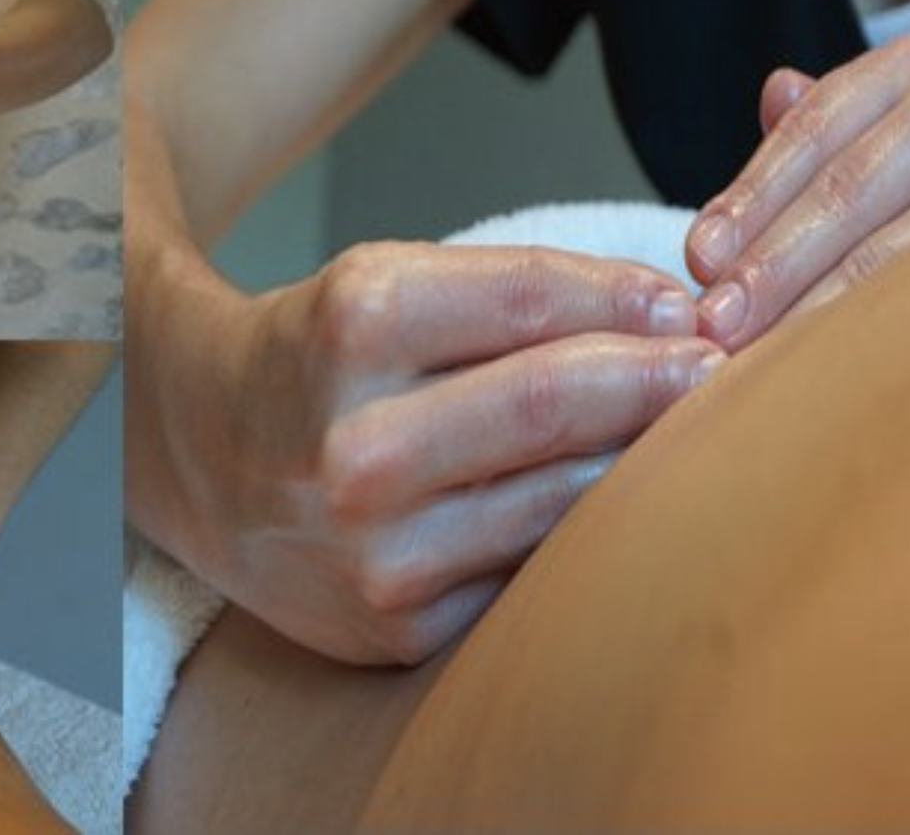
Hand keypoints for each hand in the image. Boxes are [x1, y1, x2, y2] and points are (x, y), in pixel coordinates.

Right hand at [129, 243, 722, 664]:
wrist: (193, 456)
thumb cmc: (313, 361)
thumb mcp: (386, 284)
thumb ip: (520, 292)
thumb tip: (675, 316)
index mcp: (350, 330)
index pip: (535, 301)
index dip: (634, 297)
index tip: (686, 306)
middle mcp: (355, 446)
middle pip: (558, 402)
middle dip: (662, 378)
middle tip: (716, 367)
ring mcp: (374, 549)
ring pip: (565, 498)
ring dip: (642, 461)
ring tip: (676, 430)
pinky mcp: (397, 627)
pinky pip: (533, 573)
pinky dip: (582, 535)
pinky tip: (596, 503)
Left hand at [687, 36, 909, 349]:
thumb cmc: (893, 181)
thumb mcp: (842, 141)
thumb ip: (801, 135)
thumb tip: (778, 89)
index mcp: (896, 69)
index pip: (806, 137)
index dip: (747, 202)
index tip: (699, 261)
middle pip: (842, 191)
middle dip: (769, 265)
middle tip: (716, 321)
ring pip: (886, 249)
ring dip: (809, 307)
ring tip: (752, 350)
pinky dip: (868, 328)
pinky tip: (823, 362)